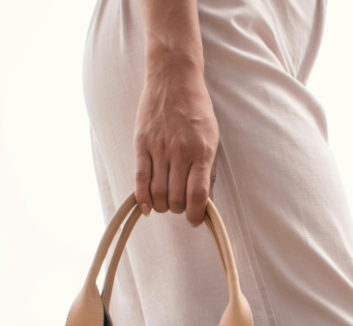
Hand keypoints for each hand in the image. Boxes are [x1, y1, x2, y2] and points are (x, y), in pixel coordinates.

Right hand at [134, 59, 218, 226]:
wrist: (173, 77)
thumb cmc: (197, 110)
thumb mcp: (212, 139)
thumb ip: (209, 172)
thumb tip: (207, 204)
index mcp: (202, 152)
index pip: (197, 196)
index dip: (195, 215)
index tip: (194, 220)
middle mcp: (180, 152)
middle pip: (176, 199)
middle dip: (179, 209)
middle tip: (180, 205)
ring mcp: (159, 147)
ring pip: (158, 194)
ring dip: (163, 206)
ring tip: (166, 201)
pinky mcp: (141, 143)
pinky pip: (140, 179)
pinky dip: (142, 199)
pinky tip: (146, 208)